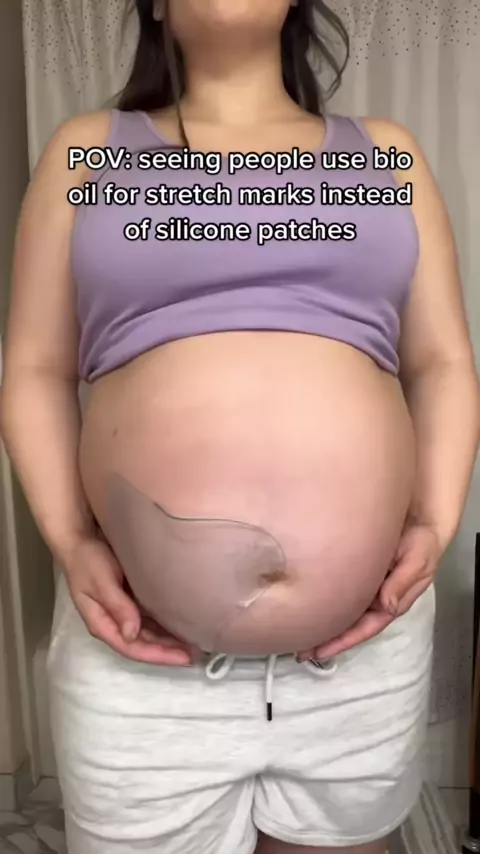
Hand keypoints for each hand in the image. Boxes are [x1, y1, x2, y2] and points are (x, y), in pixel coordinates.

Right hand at [63, 536, 196, 665]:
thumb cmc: (87, 560)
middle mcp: (114, 622)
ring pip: (149, 633)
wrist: (79, 539)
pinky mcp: (131, 599)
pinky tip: (182, 622)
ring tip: (195, 642)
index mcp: (102, 624)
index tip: (184, 658)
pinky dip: (165, 623)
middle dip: (169, 651)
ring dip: (169, 640)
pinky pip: (150, 618)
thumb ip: (117, 606)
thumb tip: (132, 634)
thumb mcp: (100, 582)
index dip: (158, 655)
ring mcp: (123, 611)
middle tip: (198, 653)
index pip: (132, 648)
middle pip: (143, 644)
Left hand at [297, 522, 440, 661]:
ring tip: (297, 634)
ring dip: (322, 620)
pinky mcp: (353, 565)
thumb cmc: (422, 540)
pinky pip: (337, 586)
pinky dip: (322, 596)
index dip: (343, 641)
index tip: (319, 653)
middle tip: (300, 651)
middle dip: (327, 639)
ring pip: (341, 608)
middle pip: (349, 623)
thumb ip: (403, 581)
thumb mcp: (419, 560)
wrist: (419, 513)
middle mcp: (375, 596)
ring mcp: (364, 582)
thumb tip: (385, 605)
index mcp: (390, 600)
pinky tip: (306, 600)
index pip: (365, 627)